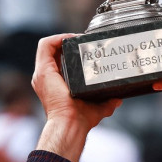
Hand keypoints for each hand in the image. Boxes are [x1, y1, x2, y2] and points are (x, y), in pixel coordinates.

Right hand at [32, 34, 120, 161]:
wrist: (71, 124)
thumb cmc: (80, 120)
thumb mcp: (97, 107)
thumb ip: (107, 102)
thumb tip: (118, 99)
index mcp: (55, 85)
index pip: (58, 62)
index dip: (70, 52)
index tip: (85, 48)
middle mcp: (46, 79)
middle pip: (52, 52)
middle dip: (67, 43)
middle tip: (83, 41)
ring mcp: (43, 74)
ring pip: (47, 47)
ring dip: (62, 38)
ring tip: (77, 38)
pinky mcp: (43, 71)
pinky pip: (45, 46)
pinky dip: (57, 38)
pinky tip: (70, 38)